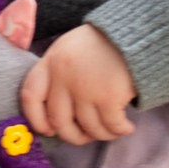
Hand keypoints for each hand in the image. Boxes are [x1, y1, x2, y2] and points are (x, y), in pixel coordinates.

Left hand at [20, 24, 136, 144]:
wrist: (138, 30)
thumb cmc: (105, 42)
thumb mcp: (72, 48)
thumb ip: (58, 74)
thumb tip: (52, 115)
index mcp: (51, 60)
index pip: (30, 96)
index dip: (36, 119)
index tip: (48, 130)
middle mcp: (64, 75)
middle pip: (59, 120)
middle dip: (73, 136)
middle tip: (86, 137)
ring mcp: (85, 87)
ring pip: (87, 127)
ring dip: (101, 135)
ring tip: (112, 130)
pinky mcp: (108, 97)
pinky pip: (110, 126)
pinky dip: (119, 131)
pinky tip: (126, 128)